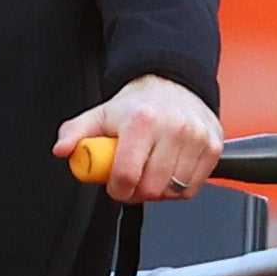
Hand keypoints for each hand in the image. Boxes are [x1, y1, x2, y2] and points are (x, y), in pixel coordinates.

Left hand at [54, 74, 222, 204]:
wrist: (173, 84)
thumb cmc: (137, 105)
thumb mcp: (101, 114)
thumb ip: (76, 133)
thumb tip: (63, 150)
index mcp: (142, 120)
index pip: (127, 175)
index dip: (117, 189)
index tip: (115, 186)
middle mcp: (174, 127)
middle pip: (151, 188)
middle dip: (137, 191)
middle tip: (132, 180)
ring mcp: (197, 138)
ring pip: (173, 191)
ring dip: (158, 191)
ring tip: (151, 173)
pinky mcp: (213, 147)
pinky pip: (192, 188)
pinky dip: (179, 188)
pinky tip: (169, 171)